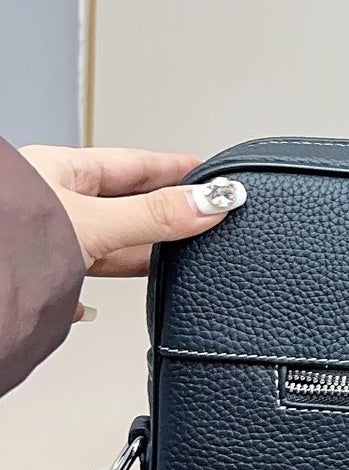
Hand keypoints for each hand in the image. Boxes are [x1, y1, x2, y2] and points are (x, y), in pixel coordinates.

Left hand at [20, 146, 242, 277]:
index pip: (132, 164)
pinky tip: (97, 305)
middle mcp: (50, 203)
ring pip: (105, 241)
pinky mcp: (39, 278)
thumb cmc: (5, 243)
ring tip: (172, 257)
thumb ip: (154, 216)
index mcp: (58, 172)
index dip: (173, 168)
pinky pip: (82, 278)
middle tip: (201, 216)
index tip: (207, 172)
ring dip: (136, 251)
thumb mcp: (94, 223)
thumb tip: (208, 203)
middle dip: (162, 211)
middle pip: (123, 203)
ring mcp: (45, 241)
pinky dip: (97, 292)